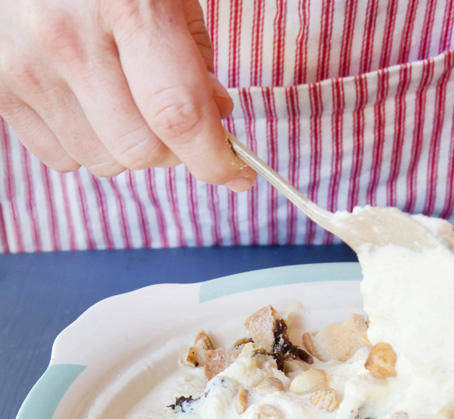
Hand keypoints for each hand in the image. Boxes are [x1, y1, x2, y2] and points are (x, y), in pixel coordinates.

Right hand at [0, 0, 255, 190]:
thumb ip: (195, 56)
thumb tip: (216, 121)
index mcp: (125, 3)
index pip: (178, 114)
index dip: (215, 160)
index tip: (238, 175)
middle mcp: (68, 38)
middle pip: (141, 152)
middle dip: (171, 149)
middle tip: (173, 121)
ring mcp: (24, 66)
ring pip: (102, 162)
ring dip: (126, 147)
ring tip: (120, 98)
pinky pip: (61, 158)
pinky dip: (86, 144)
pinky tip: (84, 102)